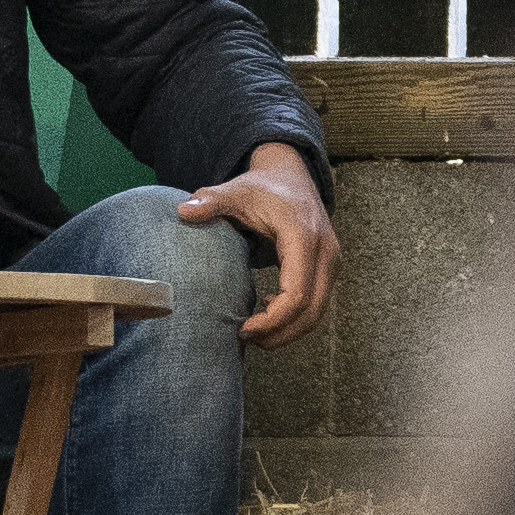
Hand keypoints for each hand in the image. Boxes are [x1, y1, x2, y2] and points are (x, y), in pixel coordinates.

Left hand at [176, 146, 337, 345]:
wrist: (292, 176)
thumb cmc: (263, 188)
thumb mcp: (236, 191)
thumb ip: (212, 201)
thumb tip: (183, 211)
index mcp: (303, 236)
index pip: (297, 294)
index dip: (272, 320)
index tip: (244, 328)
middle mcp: (325, 252)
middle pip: (312, 311)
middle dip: (280, 333)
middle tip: (246, 338)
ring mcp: (331, 263)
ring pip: (318, 313)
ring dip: (288, 331)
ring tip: (254, 333)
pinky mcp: (328, 270)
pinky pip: (317, 305)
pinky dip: (294, 319)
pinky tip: (266, 312)